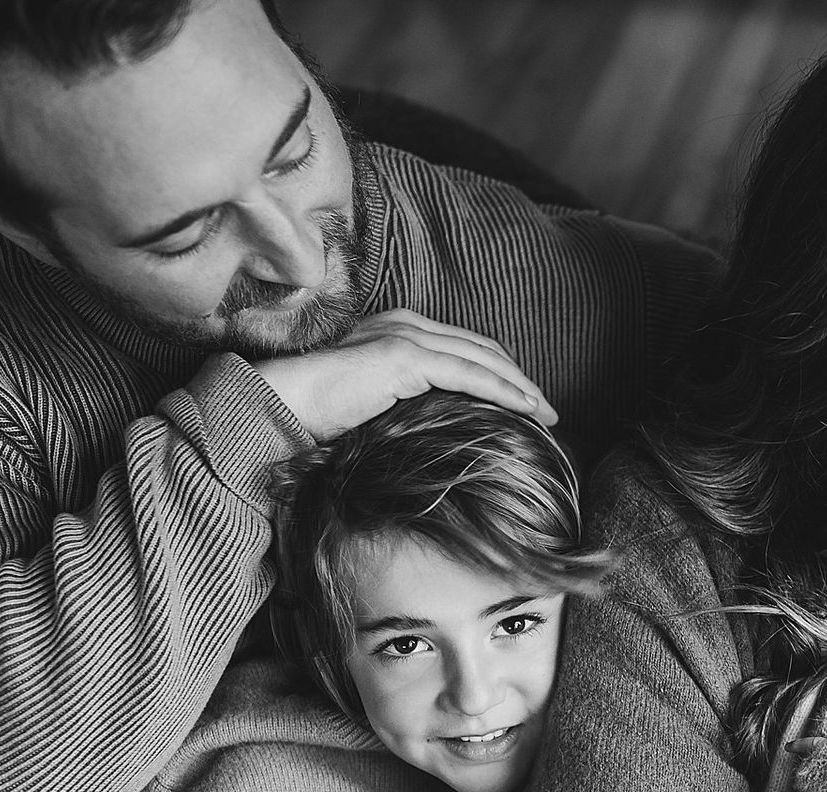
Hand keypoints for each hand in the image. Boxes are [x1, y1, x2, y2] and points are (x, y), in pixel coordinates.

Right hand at [252, 308, 557, 440]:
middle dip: (519, 380)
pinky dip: (504, 390)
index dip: (500, 374)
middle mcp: (405, 325)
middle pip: (481, 350)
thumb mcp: (372, 405)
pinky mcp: (405, 356)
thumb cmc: (316, 414)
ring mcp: (406, 336)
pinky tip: (528, 408)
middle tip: (548, 410)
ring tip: (547, 413)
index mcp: (397, 331)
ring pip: (483, 360)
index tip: (526, 403)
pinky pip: (470, 373)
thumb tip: (433, 431)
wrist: (278, 403)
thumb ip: (404, 404)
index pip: (463, 349)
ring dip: (520, 387)